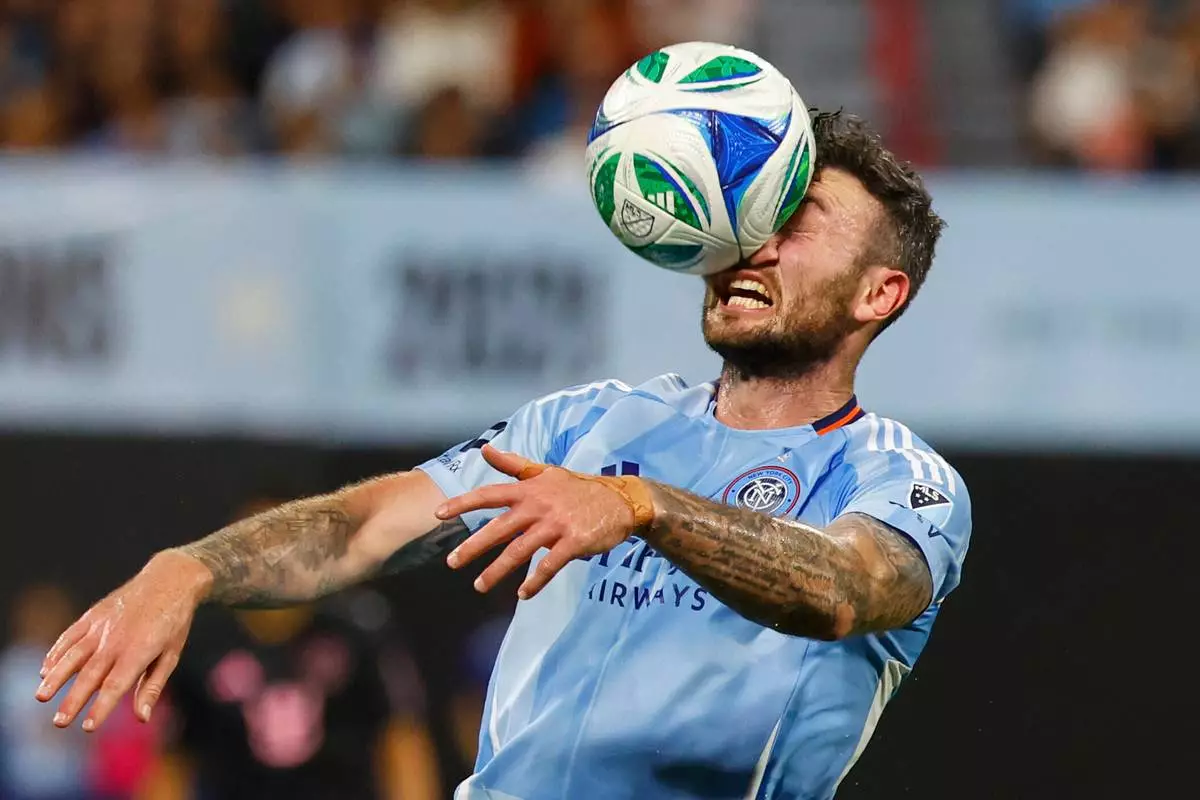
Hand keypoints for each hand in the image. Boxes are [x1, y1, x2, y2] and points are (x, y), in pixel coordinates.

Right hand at [36, 550, 211, 731]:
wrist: (170, 579)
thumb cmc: (174, 622)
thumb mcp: (172, 654)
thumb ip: (153, 685)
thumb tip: (142, 717)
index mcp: (140, 650)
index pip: (116, 685)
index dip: (102, 707)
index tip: (88, 727)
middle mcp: (117, 639)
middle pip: (91, 674)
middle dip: (73, 700)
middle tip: (59, 723)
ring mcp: (102, 625)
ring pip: (73, 654)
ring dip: (56, 677)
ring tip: (41, 697)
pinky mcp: (93, 614)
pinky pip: (70, 635)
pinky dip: (57, 652)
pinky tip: (45, 670)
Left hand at [438, 445, 653, 598]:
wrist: (621, 500)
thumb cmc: (579, 488)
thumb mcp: (546, 472)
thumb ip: (513, 464)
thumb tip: (484, 448)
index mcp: (529, 489)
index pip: (489, 494)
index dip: (462, 503)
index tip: (438, 514)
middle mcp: (538, 506)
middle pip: (499, 527)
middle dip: (473, 546)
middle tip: (452, 562)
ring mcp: (556, 524)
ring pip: (520, 550)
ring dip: (498, 570)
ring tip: (479, 586)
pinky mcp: (574, 541)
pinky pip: (549, 565)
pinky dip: (535, 581)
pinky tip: (523, 594)